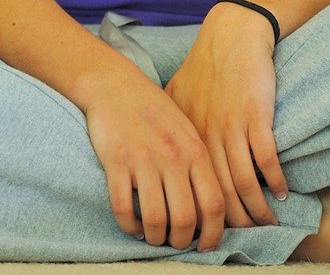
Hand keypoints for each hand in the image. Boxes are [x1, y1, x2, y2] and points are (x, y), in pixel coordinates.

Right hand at [81, 65, 225, 251]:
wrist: (115, 84)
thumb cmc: (153, 109)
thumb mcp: (186, 129)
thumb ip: (199, 163)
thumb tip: (211, 207)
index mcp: (195, 150)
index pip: (214, 204)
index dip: (213, 234)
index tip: (205, 246)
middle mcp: (172, 157)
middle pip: (186, 219)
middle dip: (182, 241)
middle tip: (176, 242)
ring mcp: (144, 159)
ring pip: (156, 220)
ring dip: (156, 238)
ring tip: (154, 236)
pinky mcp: (117, 162)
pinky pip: (124, 210)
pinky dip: (130, 227)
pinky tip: (134, 225)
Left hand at [164, 3, 286, 227]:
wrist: (232, 33)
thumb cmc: (207, 64)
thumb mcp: (179, 92)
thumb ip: (172, 121)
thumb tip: (163, 147)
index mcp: (186, 133)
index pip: (193, 185)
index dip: (204, 211)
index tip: (213, 228)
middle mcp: (205, 134)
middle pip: (219, 191)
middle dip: (233, 220)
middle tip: (245, 236)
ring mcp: (230, 125)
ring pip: (244, 182)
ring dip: (258, 208)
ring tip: (268, 221)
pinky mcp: (254, 115)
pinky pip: (265, 159)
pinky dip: (275, 181)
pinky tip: (281, 192)